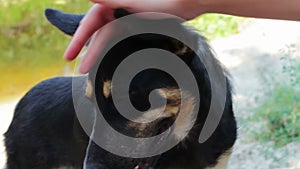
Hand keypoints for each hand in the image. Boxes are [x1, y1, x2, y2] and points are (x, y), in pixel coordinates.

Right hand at [64, 0, 203, 73]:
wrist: (186, 3)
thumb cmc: (162, 1)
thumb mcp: (133, 2)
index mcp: (111, 2)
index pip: (89, 23)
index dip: (78, 40)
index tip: (69, 57)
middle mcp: (115, 8)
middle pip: (97, 31)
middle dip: (87, 50)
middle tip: (80, 70)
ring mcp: (125, 16)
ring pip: (107, 36)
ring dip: (99, 51)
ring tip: (90, 68)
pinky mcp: (134, 23)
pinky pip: (118, 37)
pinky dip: (112, 47)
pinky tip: (108, 58)